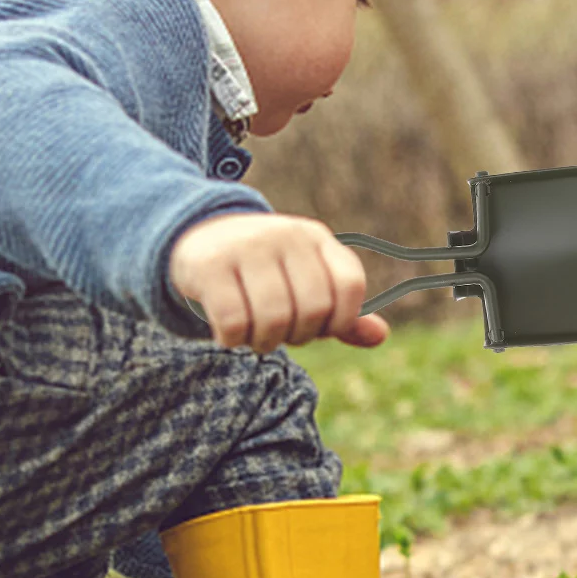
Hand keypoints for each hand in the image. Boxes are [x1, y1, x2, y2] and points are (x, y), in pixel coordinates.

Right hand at [169, 212, 389, 352]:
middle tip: (280, 334)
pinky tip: (228, 333)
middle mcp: (285, 236)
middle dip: (298, 336)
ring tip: (255, 336)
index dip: (341, 320)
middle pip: (312, 309)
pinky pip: (234, 322)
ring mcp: (247, 247)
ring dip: (264, 342)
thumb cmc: (262, 272)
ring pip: (274, 319)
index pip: (350, 285)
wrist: (196, 239)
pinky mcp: (211, 265)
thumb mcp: (304, 282)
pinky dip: (232, 340)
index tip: (320, 328)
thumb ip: (340, 312)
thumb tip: (380, 336)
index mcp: (315, 238)